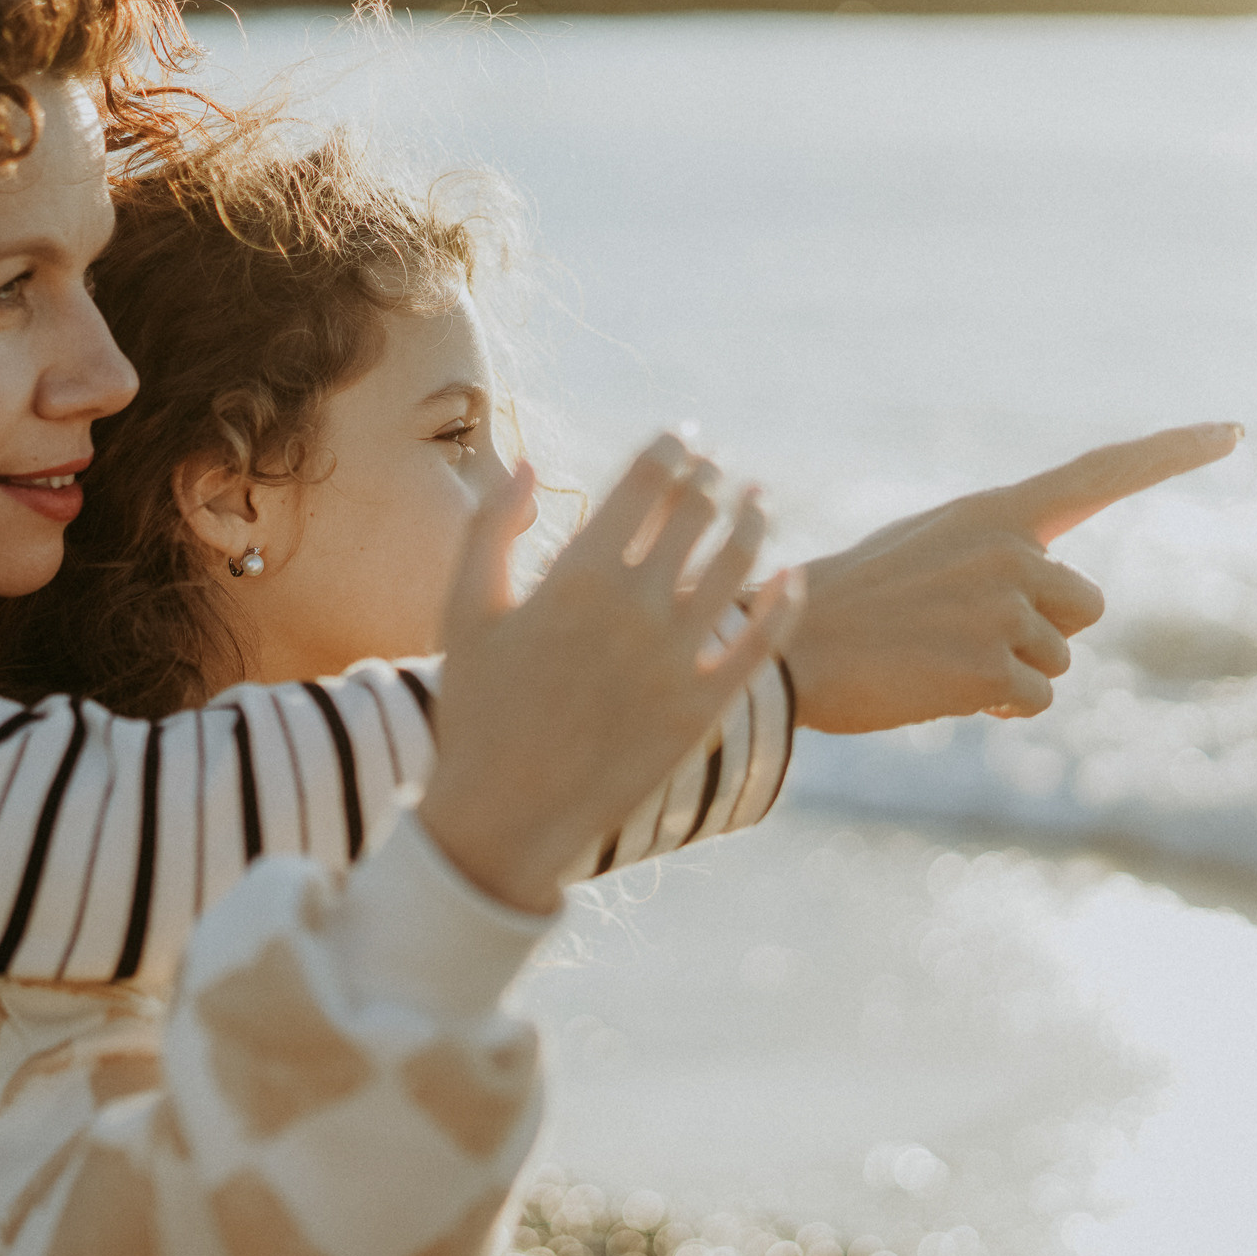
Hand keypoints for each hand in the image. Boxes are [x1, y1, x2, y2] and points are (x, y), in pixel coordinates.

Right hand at [420, 437, 801, 913]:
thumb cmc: (477, 709)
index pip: (646, 482)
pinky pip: (764, 642)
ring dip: (754, 523)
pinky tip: (791, 580)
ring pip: (740, 565)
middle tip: (716, 469)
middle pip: (696, 514)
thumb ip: (489, 528)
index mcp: (577, 575)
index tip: (680, 439)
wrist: (503, 816)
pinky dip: (783, 604)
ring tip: (758, 503)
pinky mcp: (704, 708)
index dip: (670, 450)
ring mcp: (676, 659)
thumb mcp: (465, 611)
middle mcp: (636, 608)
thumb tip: (530, 467)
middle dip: (709, 480)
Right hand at [786, 422, 1241, 733]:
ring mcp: (1005, 608)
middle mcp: (1010, 550)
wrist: (789, 651)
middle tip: (956, 635)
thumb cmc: (845, 605)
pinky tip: (941, 690)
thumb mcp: (923, 550)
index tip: (1234, 430)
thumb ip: (993, 553)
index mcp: (992, 512)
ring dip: (1011, 673)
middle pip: (1082, 605)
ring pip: (1058, 658)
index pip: (1099, 472)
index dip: (1170, 451)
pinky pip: (1034, 699)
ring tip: (937, 660)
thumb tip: (1055, 601)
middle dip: (1040, 632)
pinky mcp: (995, 666)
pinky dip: (997, 706)